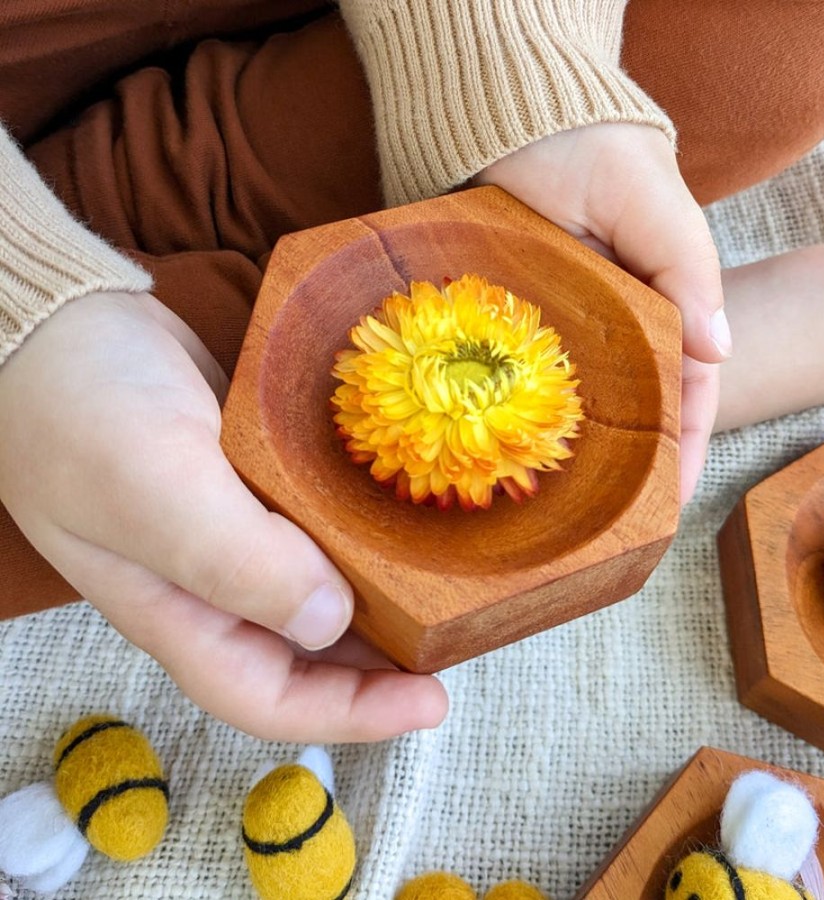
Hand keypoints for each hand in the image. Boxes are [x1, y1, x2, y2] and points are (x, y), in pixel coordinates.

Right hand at [0, 291, 447, 740]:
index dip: (351, 713)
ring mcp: (233, 532)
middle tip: (455, 639)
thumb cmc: (86, 410)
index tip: (432, 700)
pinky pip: (316, 528)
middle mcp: (211, 585)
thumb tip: (330, 622)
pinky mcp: (252, 483)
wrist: (59, 324)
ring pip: (316, 591)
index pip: (269, 697)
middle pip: (305, 654)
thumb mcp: (156, 488)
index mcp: (180, 611)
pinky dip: (359, 533)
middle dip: (380, 663)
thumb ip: (237, 562)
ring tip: (443, 588)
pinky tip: (399, 518)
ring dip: (378, 600)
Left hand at [474, 123, 728, 502]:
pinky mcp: (514, 324)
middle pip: (635, 412)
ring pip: (580, 405)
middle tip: (618, 532)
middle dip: (632, 470)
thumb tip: (719, 351)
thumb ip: (690, 275)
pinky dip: (523, 419)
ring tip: (568, 515)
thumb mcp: (659, 210)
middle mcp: (617, 330)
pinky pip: (520, 380)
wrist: (524, 124)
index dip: (683, 449)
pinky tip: (510, 457)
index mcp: (665, 309)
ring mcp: (563, 332)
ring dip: (581, 456)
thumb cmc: (601, 158)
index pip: (688, 393)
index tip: (672, 506)